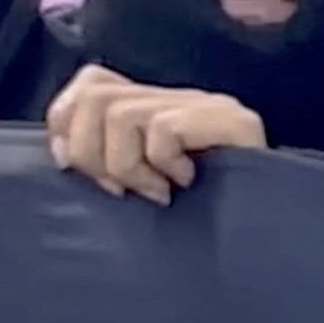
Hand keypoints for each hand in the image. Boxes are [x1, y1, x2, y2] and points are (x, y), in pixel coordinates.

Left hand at [44, 62, 266, 203]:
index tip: (69, 166)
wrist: (262, 241)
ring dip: (125, 166)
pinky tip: (182, 185)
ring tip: (154, 192)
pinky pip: (163, 130)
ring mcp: (208, 106)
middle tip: (119, 190)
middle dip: (89, 153)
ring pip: (120, 115)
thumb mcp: (135, 188)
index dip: (65, 119)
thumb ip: (104, 161)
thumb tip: (61, 150)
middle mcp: (180, 98)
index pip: (92, 81)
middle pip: (95, 95)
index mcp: (155, 108)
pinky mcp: (232, 121)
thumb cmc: (195, 225)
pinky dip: (161, 164)